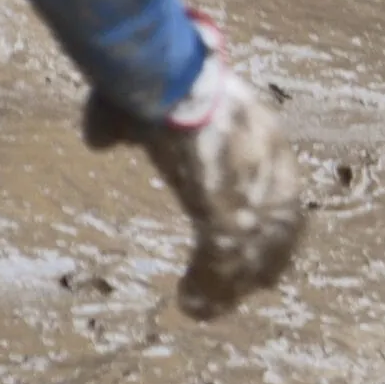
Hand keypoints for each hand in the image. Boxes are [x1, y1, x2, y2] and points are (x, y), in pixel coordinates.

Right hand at [86, 13, 305, 319]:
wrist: (167, 75)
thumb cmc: (153, 76)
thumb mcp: (139, 101)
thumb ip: (124, 126)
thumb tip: (101, 139)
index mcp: (259, 133)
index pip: (278, 187)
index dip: (269, 219)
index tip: (252, 240)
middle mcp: (269, 165)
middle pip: (282, 227)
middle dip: (264, 260)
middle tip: (248, 288)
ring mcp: (255, 193)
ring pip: (256, 254)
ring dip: (234, 284)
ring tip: (210, 308)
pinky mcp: (231, 215)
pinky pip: (226, 265)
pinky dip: (210, 289)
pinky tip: (192, 306)